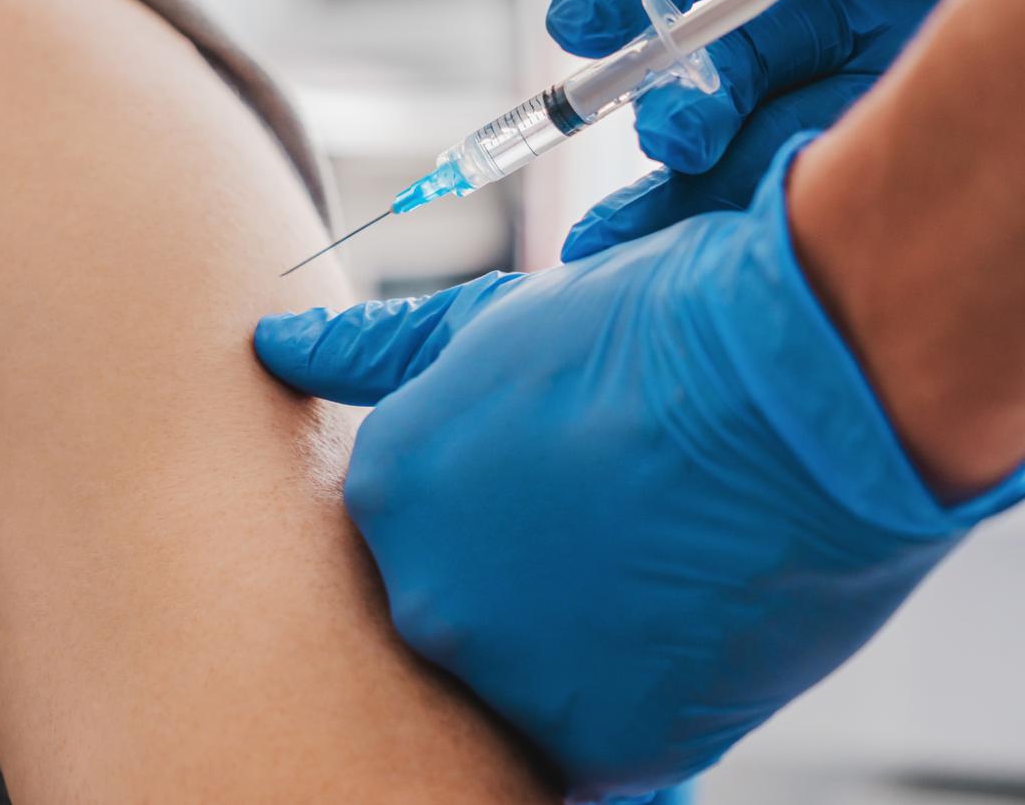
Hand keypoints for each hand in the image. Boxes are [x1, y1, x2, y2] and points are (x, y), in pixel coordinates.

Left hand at [254, 140, 1024, 801]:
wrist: (798, 384)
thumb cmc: (652, 338)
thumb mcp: (490, 326)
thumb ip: (368, 351)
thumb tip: (274, 341)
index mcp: (384, 491)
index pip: (417, 532)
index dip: (501, 511)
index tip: (565, 488)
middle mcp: (420, 593)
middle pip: (464, 612)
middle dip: (529, 583)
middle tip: (617, 530)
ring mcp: (505, 674)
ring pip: (530, 682)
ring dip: (586, 647)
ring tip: (660, 569)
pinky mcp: (601, 742)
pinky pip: (601, 746)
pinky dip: (640, 703)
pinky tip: (684, 629)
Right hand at [551, 0, 1024, 258]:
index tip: (583, 17)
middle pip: (719, 44)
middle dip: (670, 92)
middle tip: (671, 137)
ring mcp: (856, 81)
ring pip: (733, 129)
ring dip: (670, 180)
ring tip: (626, 238)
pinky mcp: (876, 158)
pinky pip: (776, 192)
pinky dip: (704, 230)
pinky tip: (649, 267)